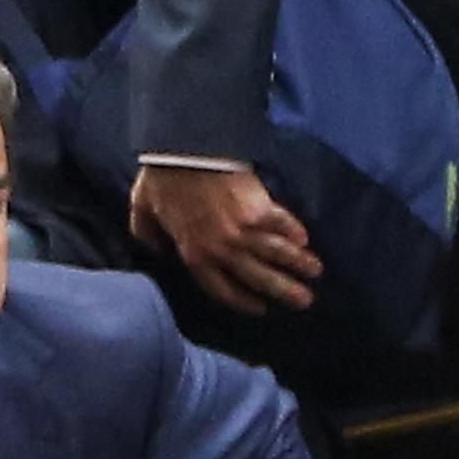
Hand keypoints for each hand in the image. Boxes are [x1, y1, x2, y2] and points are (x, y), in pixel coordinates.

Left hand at [130, 162, 323, 314]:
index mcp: (195, 253)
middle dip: (283, 291)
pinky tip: (305, 240)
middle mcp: (224, 249)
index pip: (223, 288)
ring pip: (277, 255)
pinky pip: (284, 225)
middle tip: (304, 301)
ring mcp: (245, 230)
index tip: (261, 308)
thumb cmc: (162, 178)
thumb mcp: (143, 208)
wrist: (185, 150)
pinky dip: (295, 233)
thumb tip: (154, 247)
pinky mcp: (262, 209)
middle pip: (259, 278)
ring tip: (316, 272)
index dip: (244, 301)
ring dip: (299, 265)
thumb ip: (146, 232)